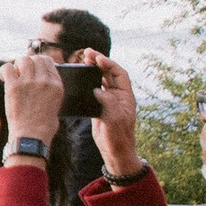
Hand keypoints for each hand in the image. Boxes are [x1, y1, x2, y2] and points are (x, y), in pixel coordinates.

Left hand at [1, 53, 65, 148]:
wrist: (31, 136)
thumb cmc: (43, 125)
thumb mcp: (56, 104)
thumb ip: (50, 88)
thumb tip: (41, 77)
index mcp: (57, 85)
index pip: (48, 62)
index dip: (38, 63)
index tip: (32, 69)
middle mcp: (45, 80)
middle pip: (36, 58)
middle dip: (28, 63)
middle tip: (22, 73)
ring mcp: (29, 82)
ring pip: (23, 59)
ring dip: (17, 65)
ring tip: (14, 76)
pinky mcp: (14, 86)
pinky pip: (7, 67)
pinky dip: (5, 70)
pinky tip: (5, 79)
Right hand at [80, 56, 142, 176]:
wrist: (115, 152)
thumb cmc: (118, 137)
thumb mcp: (115, 119)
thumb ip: (108, 102)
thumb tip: (97, 89)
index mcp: (126, 96)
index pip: (119, 74)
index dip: (109, 64)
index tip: (98, 58)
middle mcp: (118, 97)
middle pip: (109, 74)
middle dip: (99, 62)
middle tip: (87, 53)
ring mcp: (108, 102)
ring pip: (100, 80)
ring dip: (92, 70)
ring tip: (83, 60)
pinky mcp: (99, 108)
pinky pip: (93, 90)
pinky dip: (86, 82)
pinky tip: (79, 78)